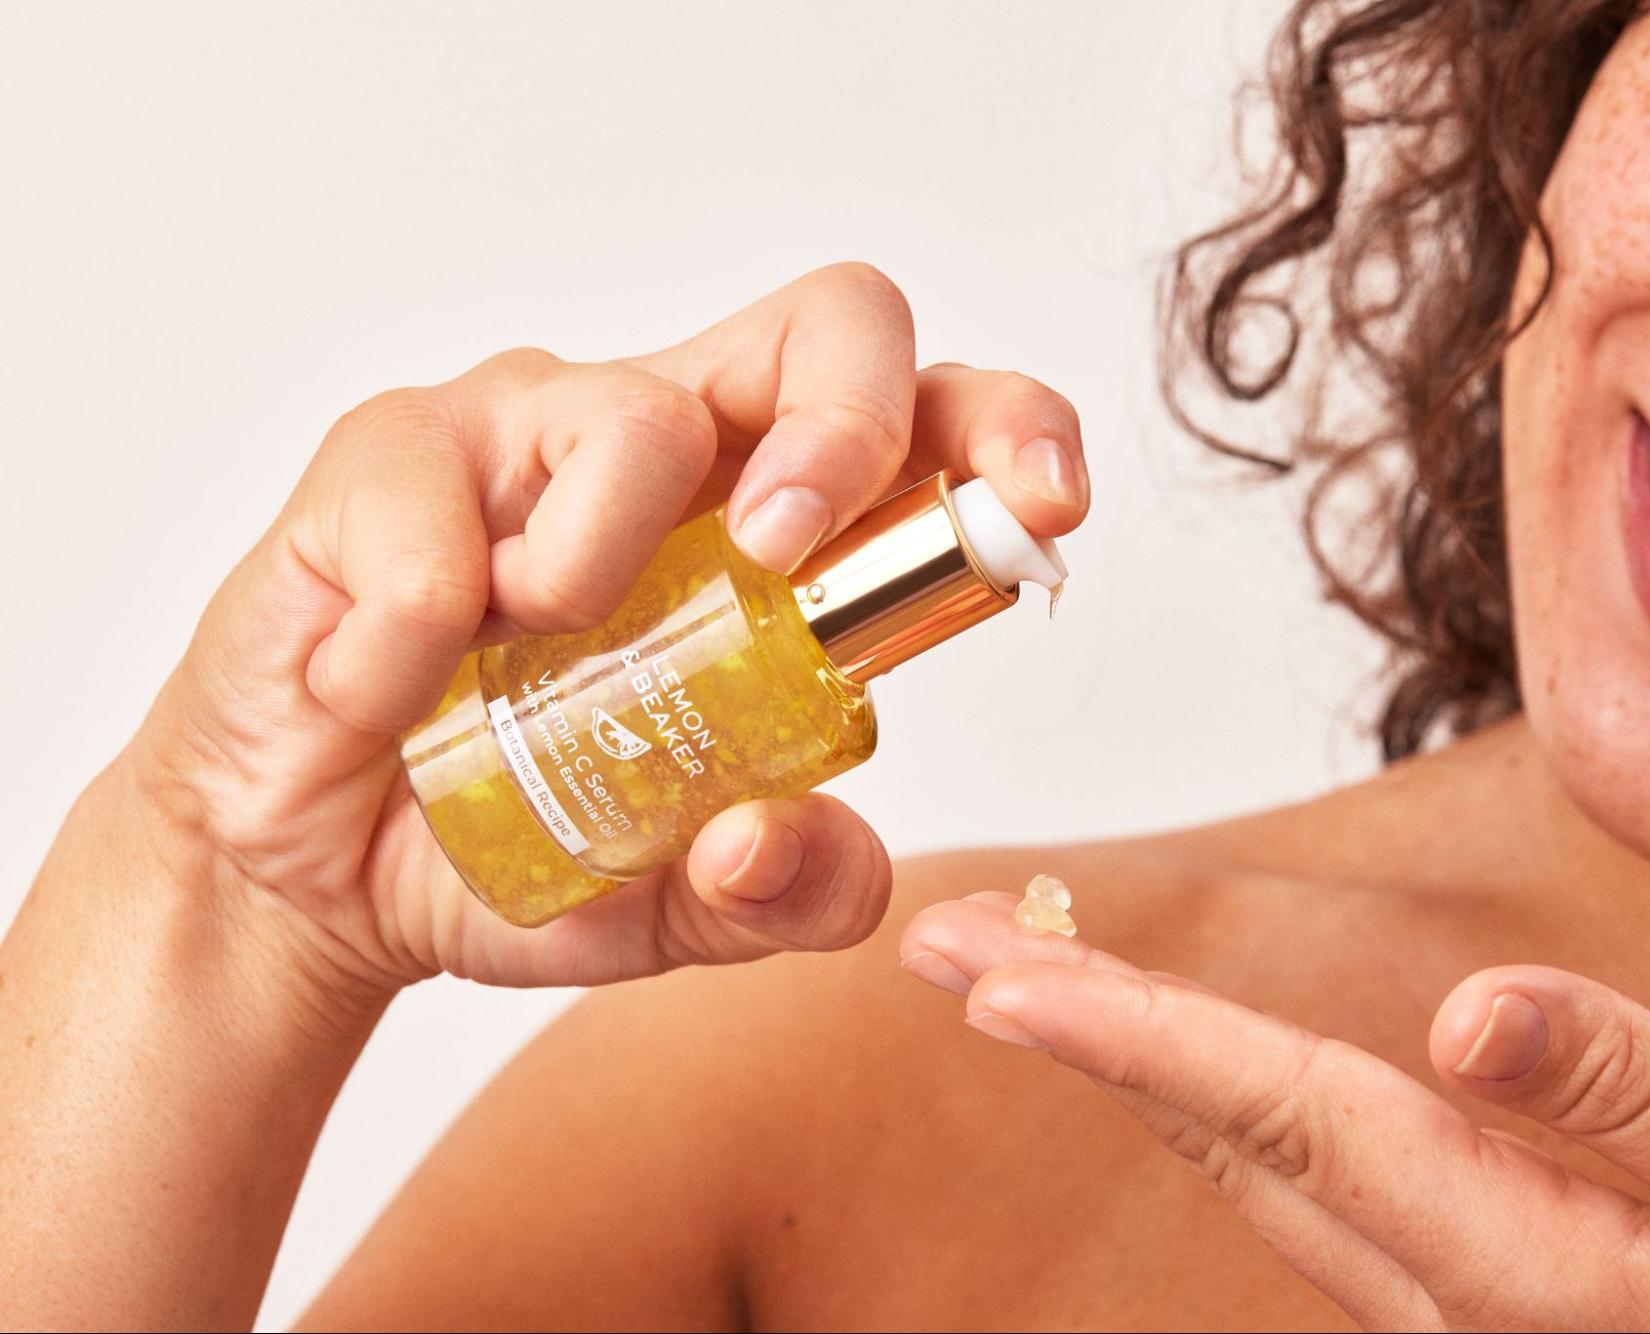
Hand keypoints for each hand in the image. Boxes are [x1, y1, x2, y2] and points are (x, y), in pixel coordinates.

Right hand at [128, 263, 1087, 1003]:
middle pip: (833, 321)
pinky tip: (386, 697)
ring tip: (522, 656)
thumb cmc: (516, 841)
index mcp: (782, 531)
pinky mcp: (390, 455)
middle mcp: (679, 451)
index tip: (1048, 508)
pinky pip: (428, 494)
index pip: (930, 421)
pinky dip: (414, 625)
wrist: (319, 878)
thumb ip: (778, 890)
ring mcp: (533, 432)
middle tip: (791, 557)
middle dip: (850, 423)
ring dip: (600, 556)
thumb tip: (789, 843)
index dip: (1008, 432)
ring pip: (630, 411)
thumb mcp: (674, 902)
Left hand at [901, 894, 1649, 1329]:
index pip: (1294, 1122)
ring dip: (1128, 1056)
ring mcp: (1448, 1301)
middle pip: (1229, 1138)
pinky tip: (1179, 1051)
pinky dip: (1215, 1094)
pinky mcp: (1469, 1286)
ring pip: (1251, 1163)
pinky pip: (1306, 1177)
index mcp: (1531, 1262)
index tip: (1001, 982)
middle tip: (947, 943)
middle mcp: (1453, 1294)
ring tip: (1020, 967)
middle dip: (1079, 1033)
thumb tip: (1474, 1017)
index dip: (1139, 1043)